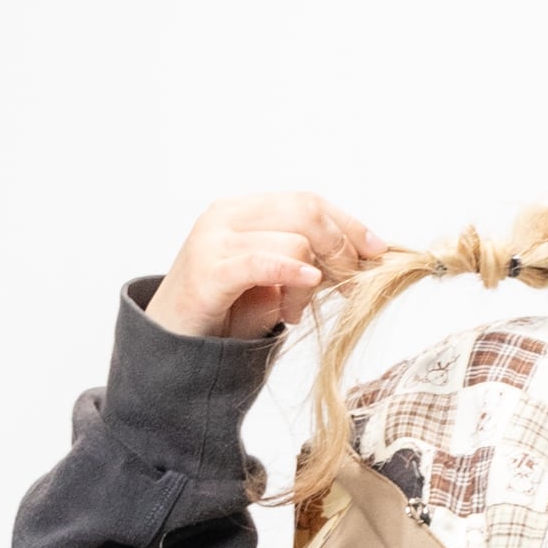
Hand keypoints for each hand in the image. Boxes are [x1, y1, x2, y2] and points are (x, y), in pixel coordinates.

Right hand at [151, 188, 389, 342]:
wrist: (170, 346)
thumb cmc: (222, 316)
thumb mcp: (273, 284)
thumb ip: (306, 263)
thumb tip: (359, 258)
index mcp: (244, 211)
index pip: (309, 201)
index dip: (349, 224)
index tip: (377, 251)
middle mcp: (227, 215)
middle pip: (307, 211)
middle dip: (342, 247)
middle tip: (351, 285)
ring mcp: (214, 239)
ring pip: (294, 239)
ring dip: (311, 282)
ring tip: (295, 313)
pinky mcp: (208, 270)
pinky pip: (262, 261)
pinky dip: (292, 272)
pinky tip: (309, 285)